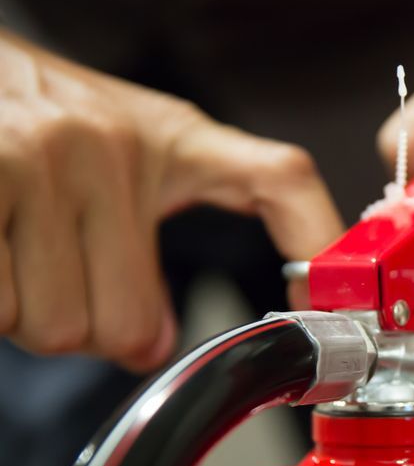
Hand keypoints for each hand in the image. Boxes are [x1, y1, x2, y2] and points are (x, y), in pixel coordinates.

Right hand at [0, 30, 341, 369]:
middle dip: (89, 323)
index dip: (317, 244)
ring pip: (58, 329)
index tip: (329, 304)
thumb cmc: (43, 118)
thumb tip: (149, 347)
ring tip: (21, 248)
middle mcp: (114, 145)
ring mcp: (44, 159)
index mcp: (174, 139)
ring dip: (32, 314)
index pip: (280, 182)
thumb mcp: (134, 153)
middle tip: (63, 269)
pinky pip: (1, 309)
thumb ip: (156, 246)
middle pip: (126, 328)